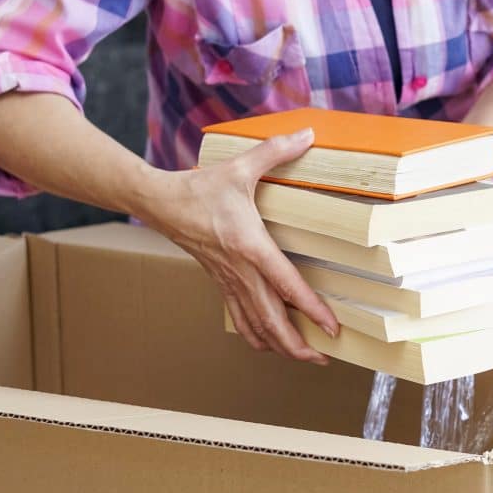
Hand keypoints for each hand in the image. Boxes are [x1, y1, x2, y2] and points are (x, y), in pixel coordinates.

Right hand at [142, 128, 338, 364]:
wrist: (160, 203)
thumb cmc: (202, 187)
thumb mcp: (240, 167)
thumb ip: (275, 151)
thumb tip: (307, 134)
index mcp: (250, 246)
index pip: (286, 285)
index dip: (311, 310)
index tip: (332, 328)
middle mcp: (240, 271)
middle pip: (271, 320)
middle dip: (298, 346)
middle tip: (324, 358)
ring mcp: (228, 281)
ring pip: (255, 326)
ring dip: (280, 347)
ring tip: (305, 358)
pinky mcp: (220, 283)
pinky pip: (239, 318)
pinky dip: (256, 336)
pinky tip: (270, 344)